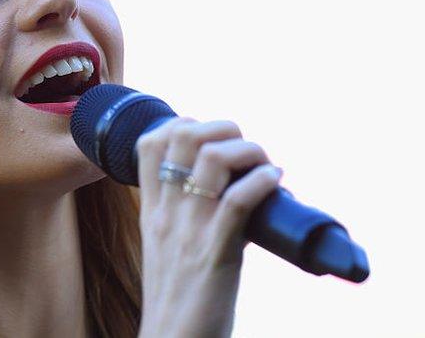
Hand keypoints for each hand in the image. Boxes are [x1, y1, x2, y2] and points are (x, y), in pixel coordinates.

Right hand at [135, 117, 282, 337]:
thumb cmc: (178, 300)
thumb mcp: (167, 249)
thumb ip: (185, 219)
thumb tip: (229, 194)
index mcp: (152, 211)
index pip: (149, 143)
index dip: (184, 124)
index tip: (211, 139)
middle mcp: (168, 214)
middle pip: (183, 136)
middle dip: (222, 128)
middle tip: (245, 149)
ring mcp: (190, 231)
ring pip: (214, 159)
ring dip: (248, 150)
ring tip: (264, 164)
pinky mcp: (216, 253)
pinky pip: (239, 201)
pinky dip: (263, 180)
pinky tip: (275, 182)